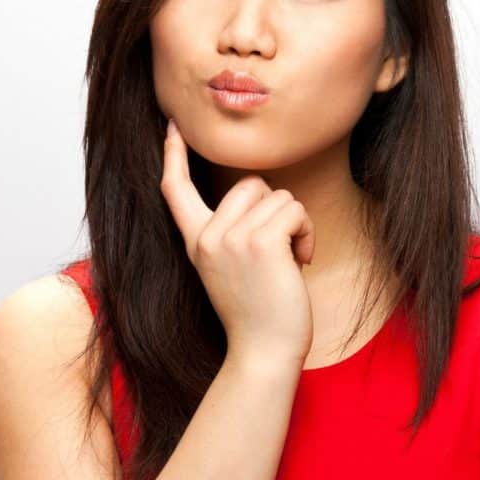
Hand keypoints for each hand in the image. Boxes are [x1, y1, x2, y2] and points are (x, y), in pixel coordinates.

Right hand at [159, 118, 315, 365]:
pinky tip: (301, 261)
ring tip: (290, 261)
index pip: (175, 189)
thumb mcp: (230, 269)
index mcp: (196, 242)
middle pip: (249, 183)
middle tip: (280, 250)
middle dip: (275, 209)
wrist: (263, 353)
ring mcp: (231, 238)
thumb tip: (258, 193)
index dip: (174, 155)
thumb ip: (232, 233)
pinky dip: (306, 232)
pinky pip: (294, 210)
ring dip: (295, 225)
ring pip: (278, 196)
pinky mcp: (260, 243)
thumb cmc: (258, 314)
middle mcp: (207, 236)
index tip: (173, 126)